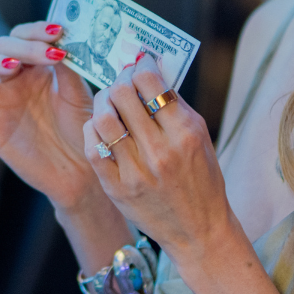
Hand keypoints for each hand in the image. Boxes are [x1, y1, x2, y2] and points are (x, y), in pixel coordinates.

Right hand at [0, 21, 101, 211]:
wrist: (81, 171)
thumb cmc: (82, 130)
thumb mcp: (79, 94)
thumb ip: (67, 69)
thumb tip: (57, 41)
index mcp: (35, 68)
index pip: (23, 36)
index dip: (36, 30)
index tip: (57, 32)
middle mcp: (13, 81)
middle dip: (21, 46)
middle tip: (47, 54)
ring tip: (12, 66)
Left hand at [82, 54, 235, 256]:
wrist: (197, 230)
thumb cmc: (201, 179)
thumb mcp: (200, 138)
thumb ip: (175, 105)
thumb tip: (147, 70)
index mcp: (185, 132)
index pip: (150, 81)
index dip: (139, 65)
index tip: (138, 63)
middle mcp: (160, 151)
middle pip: (122, 94)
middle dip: (118, 80)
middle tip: (121, 82)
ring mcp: (136, 171)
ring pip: (103, 118)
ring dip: (102, 102)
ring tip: (108, 103)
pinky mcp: (117, 189)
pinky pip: (93, 148)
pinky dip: (93, 130)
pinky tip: (101, 128)